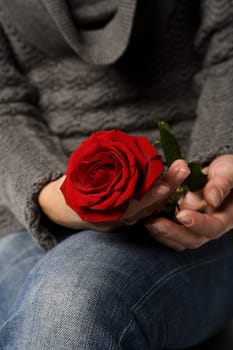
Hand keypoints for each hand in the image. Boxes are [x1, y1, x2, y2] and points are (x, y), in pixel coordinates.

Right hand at [38, 159, 190, 232]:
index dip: (148, 196)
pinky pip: (150, 207)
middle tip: (182, 168)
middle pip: (147, 207)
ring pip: (151, 208)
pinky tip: (173, 176)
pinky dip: (161, 192)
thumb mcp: (79, 175)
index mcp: (102, 213)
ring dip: (169, 189)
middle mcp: (116, 221)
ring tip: (182, 169)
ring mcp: (124, 220)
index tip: (165, 184)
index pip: (130, 207)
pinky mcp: (130, 217)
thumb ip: (99, 167)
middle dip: (167, 188)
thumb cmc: (73, 186)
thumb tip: (119, 147)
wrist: (65, 208)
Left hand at [145, 154, 232, 250]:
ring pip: (179, 240)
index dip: (198, 224)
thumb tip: (212, 198)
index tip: (182, 215)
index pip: (213, 227)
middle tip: (155, 222)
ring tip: (148, 222)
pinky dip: (159, 230)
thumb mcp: (228, 171)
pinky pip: (171, 235)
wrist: (219, 173)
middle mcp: (210, 227)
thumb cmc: (227, 172)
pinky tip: (147, 219)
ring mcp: (195, 228)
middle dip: (172, 232)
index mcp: (226, 217)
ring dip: (162, 233)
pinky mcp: (182, 225)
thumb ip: (222, 183)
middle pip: (192, 239)